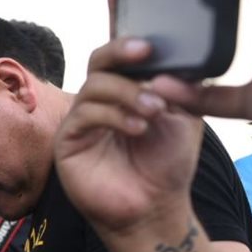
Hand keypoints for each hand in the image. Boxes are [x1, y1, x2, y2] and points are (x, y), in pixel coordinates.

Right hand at [54, 37, 202, 235]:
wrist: (155, 208)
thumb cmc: (167, 164)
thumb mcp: (185, 119)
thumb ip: (181, 90)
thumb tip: (166, 69)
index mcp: (124, 91)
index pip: (118, 57)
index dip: (127, 43)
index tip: (151, 44)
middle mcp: (99, 102)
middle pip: (98, 62)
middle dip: (120, 54)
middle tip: (146, 55)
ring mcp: (81, 121)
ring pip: (93, 87)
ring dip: (128, 92)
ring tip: (155, 110)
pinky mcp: (67, 142)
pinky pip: (83, 115)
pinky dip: (113, 115)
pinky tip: (138, 128)